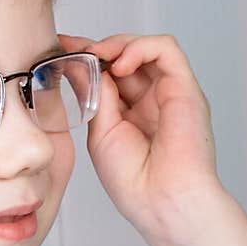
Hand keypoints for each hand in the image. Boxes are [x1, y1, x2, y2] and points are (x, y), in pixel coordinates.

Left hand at [58, 32, 221, 235]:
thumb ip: (97, 96)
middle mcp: (151, 100)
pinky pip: (166, 49)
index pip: (110, 74)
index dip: (86, 58)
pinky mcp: (185, 87)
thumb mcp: (101, 131)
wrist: (160, 200)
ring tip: (98, 56)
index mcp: (130, 114)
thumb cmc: (133, 180)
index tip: (61, 48)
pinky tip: (120, 65)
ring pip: (146, 47)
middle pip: (126, 56)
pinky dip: (140, 47)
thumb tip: (86, 63)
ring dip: (118, 44)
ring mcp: (169, 92)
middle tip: (72, 48)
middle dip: (97, 47)